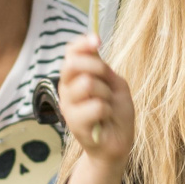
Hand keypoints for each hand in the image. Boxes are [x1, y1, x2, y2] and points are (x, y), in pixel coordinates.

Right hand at [57, 36, 133, 163]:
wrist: (118, 142)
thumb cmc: (116, 113)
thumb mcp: (115, 84)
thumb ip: (103, 69)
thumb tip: (94, 49)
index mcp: (75, 77)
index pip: (71, 52)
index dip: (82, 43)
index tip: (97, 40)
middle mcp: (67, 89)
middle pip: (73, 64)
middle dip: (96, 66)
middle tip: (107, 81)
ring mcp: (68, 107)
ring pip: (87, 83)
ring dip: (105, 93)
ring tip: (106, 106)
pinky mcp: (74, 124)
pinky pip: (97, 105)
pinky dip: (108, 111)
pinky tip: (105, 120)